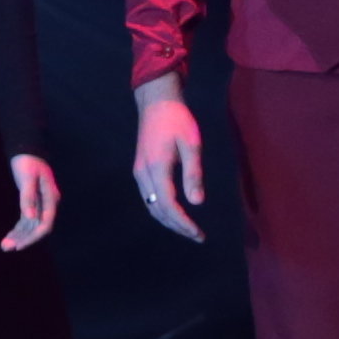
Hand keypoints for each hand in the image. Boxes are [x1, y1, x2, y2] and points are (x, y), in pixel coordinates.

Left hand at [2, 154, 61, 251]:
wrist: (26, 149)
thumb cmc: (27, 162)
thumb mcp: (27, 178)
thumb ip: (28, 198)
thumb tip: (30, 217)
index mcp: (51, 199)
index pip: (45, 224)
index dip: (32, 237)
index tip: (19, 245)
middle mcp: (48, 204)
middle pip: (37, 228)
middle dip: (23, 239)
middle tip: (6, 247)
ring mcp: (41, 204)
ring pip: (31, 225)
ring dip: (20, 236)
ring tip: (5, 245)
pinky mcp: (33, 203)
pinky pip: (27, 220)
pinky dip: (19, 228)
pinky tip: (10, 236)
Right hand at [130, 89, 204, 244]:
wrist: (156, 102)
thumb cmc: (178, 120)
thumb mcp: (191, 144)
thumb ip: (193, 174)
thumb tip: (197, 203)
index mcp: (157, 167)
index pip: (168, 204)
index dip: (183, 222)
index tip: (198, 233)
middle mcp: (143, 174)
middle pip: (157, 210)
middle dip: (177, 226)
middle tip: (197, 236)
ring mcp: (139, 172)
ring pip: (151, 206)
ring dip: (168, 220)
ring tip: (188, 229)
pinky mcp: (140, 170)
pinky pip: (149, 198)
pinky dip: (162, 210)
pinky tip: (175, 212)